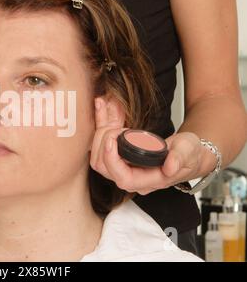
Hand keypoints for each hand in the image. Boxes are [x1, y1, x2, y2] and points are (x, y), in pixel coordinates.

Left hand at [89, 97, 205, 194]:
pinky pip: (102, 143)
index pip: (123, 178)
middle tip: (115, 126)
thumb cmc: (189, 154)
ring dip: (99, 133)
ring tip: (109, 113)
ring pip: (98, 156)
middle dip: (103, 143)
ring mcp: (124, 167)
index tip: (111, 140)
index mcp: (149, 180)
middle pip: (104, 167)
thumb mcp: (189, 151)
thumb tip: (170, 167)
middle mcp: (133, 177)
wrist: (188, 152)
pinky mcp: (119, 156)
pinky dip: (101, 124)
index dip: (112, 160)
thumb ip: (180, 158)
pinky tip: (101, 107)